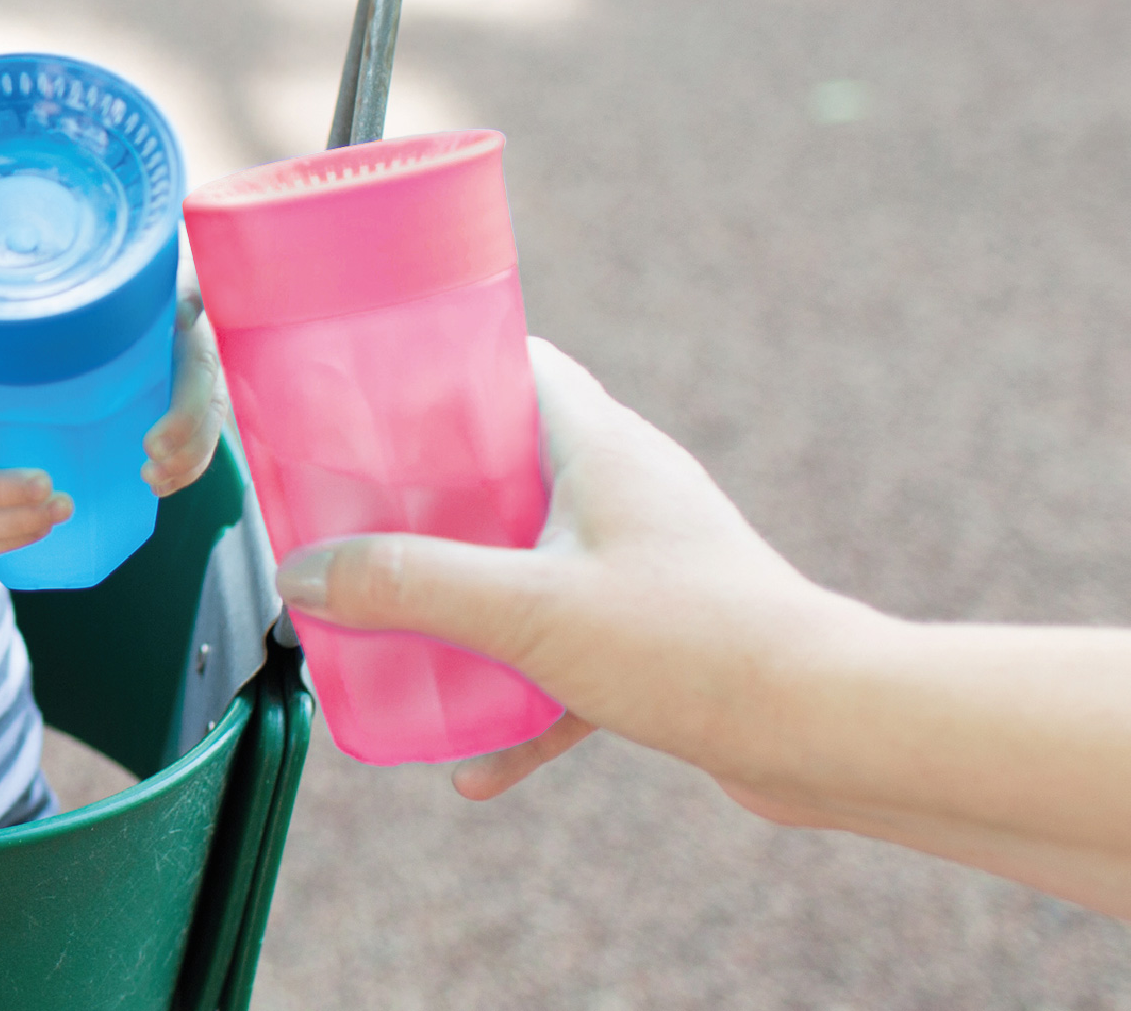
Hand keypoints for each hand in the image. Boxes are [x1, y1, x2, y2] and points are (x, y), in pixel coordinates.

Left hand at [141, 296, 225, 496]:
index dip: (182, 419)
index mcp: (203, 339)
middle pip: (209, 419)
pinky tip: (159, 487)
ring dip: (183, 468)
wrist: (161, 281)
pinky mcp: (191, 404)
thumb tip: (186, 311)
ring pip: (206, 437)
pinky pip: (197, 442)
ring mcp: (204, 390)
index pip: (201, 385)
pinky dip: (182, 469)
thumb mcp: (172, 276)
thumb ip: (184, 288)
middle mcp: (209, 370)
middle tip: (148, 471)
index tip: (151, 444)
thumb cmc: (162, 279)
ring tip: (151, 484)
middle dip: (184, 453)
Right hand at [274, 337, 857, 801]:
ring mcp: (645, 564)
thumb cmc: (696, 643)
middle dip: (423, 506)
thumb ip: (409, 586)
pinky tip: (475, 765)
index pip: (510, 365)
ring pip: (529, 567)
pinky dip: (519, 701)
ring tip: (396, 639)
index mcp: (598, 446)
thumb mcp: (527, 609)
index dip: (434, 372)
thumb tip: (304, 574)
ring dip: (465, 607)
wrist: (827, 730)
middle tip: (351, 529)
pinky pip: (566, 657)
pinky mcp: (661, 637)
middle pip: (503, 471)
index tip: (362, 402)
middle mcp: (624, 491)